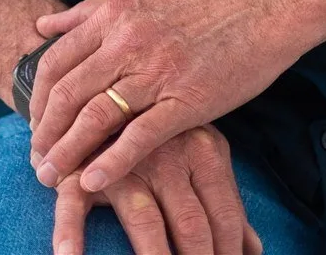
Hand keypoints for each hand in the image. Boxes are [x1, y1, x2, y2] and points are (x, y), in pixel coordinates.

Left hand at [27, 0, 309, 193]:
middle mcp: (128, 41)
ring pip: (95, 117)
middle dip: (45, 134)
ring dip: (67, 153)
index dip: (37, 99)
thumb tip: (44, 24)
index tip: (33, 126)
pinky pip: (139, 137)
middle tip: (37, 161)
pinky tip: (93, 181)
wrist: (266, 4)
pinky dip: (111, 162)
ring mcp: (157, 71)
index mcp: (116, 14)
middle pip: (68, 94)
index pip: (56, 61)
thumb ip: (92, 10)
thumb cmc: (208, 0)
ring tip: (52, 178)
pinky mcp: (186, 100)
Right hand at [46, 124, 264, 254]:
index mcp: (204, 149)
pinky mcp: (82, 168)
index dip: (230, 252)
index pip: (225, 213)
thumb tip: (253, 250)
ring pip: (147, 221)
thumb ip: (226, 201)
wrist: (108, 87)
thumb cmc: (167, 135)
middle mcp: (168, 155)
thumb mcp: (204, 156)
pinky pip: (76, 206)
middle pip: (191, 224)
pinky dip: (72, 235)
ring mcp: (125, 162)